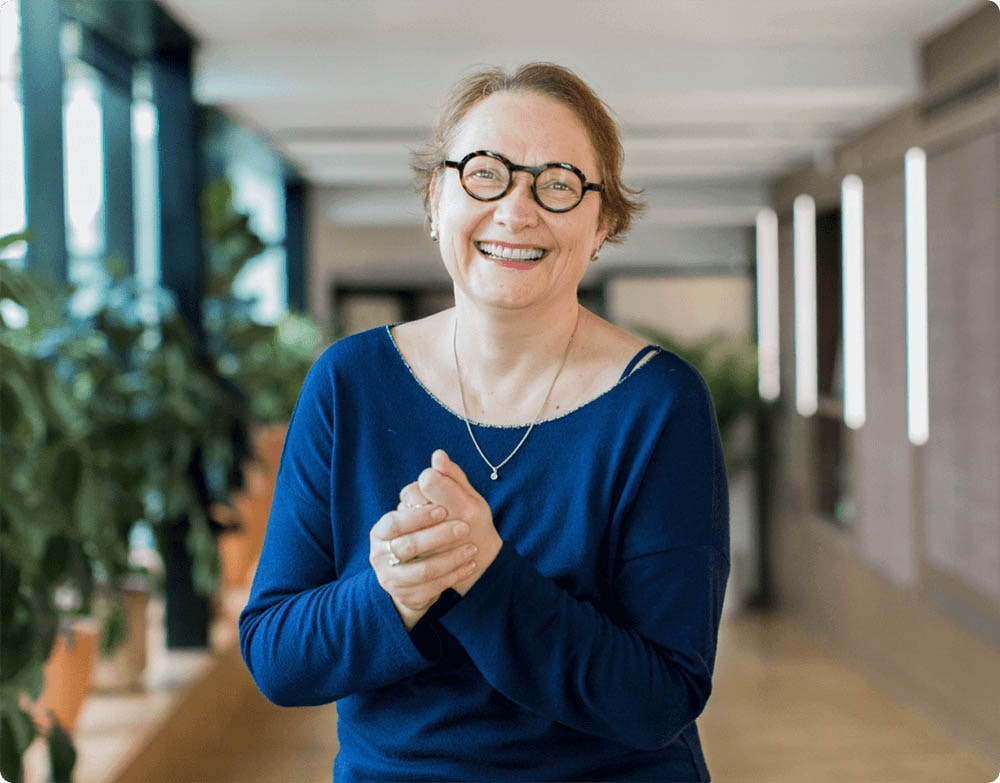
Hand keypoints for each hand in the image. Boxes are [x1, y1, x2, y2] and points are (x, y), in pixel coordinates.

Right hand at [369, 450, 502, 629]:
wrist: (422, 578)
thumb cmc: (430, 533)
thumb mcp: (438, 507)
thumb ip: (441, 482)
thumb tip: (439, 455)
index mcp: (382, 530)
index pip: (395, 521)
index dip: (418, 516)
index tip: (443, 509)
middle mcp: (380, 554)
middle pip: (408, 546)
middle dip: (438, 536)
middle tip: (464, 527)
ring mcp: (390, 578)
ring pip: (421, 570)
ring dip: (449, 559)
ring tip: (472, 549)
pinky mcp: (406, 596)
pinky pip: (431, 588)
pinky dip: (453, 575)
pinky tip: (470, 565)